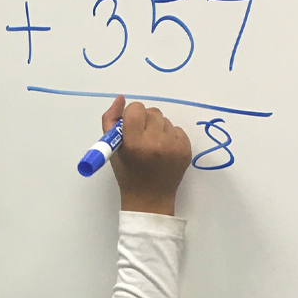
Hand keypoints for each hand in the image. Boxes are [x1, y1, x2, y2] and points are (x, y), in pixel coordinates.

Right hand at [102, 95, 191, 215]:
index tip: (130, 128)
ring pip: (165, 120)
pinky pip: (177, 129)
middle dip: (145, 121)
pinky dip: (169, 136)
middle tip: (141, 137)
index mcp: (135, 143)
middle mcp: (156, 142)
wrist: (150, 199)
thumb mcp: (111, 149)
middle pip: (152, 112)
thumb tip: (121, 98)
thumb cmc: (127, 174)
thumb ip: (111, 120)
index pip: (136, 109)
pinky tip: (163, 151)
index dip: (131, 116)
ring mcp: (174, 146)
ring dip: (157, 128)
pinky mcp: (186, 149)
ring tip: (152, 146)